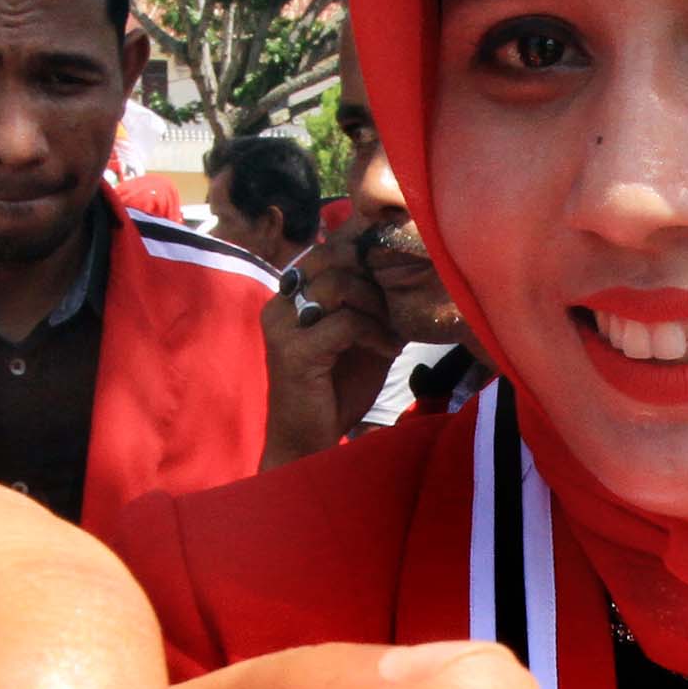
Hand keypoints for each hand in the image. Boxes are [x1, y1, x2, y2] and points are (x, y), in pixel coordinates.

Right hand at [262, 239, 399, 465]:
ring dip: (376, 307)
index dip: (366, 257)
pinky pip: (346, 323)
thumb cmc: (336, 390)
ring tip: (390, 334)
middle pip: (333, 257)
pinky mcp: (294, 351)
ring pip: (339, 285)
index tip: (394, 283)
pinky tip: (387, 351)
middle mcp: (280, 302)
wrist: (308, 440)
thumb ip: (371, 304)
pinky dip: (375, 334)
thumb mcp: (360, 337)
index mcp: (290, 294)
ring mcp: (283, 326)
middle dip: (373, 279)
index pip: (328, 248)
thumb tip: (407, 270)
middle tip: (393, 310)